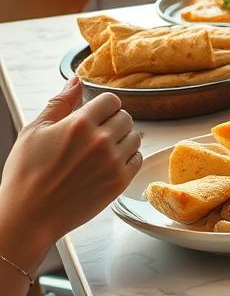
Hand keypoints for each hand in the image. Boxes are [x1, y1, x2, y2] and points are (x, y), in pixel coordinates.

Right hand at [0, 78, 141, 253]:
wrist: (29, 215)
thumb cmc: (26, 174)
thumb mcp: (34, 131)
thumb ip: (60, 102)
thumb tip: (76, 80)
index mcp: (79, 124)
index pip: (112, 100)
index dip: (102, 106)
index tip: (93, 116)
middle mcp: (101, 141)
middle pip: (125, 117)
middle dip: (111, 121)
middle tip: (94, 135)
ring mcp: (113, 162)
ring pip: (135, 137)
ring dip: (121, 139)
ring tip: (99, 150)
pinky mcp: (120, 182)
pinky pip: (137, 159)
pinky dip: (127, 158)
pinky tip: (107, 163)